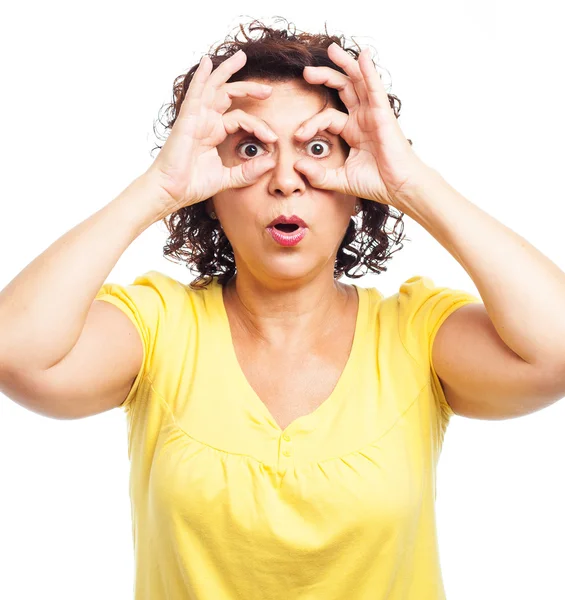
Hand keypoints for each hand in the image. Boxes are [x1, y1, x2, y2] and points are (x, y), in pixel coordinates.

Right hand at [145, 50, 277, 213]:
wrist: (172, 191)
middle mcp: (206, 121)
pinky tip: (207, 62)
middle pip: (228, 95)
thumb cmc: (193, 185)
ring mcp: (197, 118)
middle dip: (249, 88)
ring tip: (242, 57)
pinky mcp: (188, 118)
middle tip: (268, 90)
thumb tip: (271, 162)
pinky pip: (196, 92)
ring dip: (228, 71)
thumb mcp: (228, 178)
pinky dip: (202, 76)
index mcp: (214, 132)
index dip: (259, 126)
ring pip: (214, 87)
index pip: (241, 119)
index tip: (272, 140)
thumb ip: (249, 172)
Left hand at [294, 43, 433, 206]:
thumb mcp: (340, 179)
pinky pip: (375, 87)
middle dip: (325, 76)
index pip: (327, 116)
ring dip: (346, 64)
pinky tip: (363, 55)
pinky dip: (369, 71)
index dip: (310, 123)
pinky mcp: (383, 113)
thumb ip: (319, 175)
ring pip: (358, 81)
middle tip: (306, 72)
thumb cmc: (376, 183)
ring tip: (332, 49)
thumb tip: (296, 166)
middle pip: (343, 88)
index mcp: (352, 130)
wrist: (398, 188)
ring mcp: (373, 113)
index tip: (297, 136)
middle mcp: (362, 117)